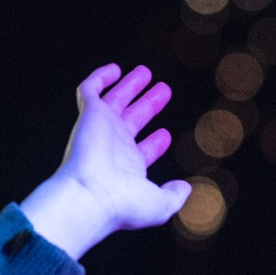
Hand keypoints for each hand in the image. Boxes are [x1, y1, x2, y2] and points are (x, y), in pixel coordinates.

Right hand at [20, 65, 190, 258]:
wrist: (89, 195)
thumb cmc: (122, 204)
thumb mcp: (159, 205)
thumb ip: (175, 196)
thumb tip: (186, 188)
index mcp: (128, 167)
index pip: (142, 151)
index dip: (155, 143)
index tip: (165, 135)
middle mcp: (113, 146)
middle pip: (132, 120)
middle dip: (147, 105)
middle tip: (163, 90)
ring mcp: (100, 129)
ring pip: (114, 101)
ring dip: (130, 86)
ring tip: (146, 72)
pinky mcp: (89, 114)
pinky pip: (89, 90)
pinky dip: (100, 78)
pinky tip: (116, 70)